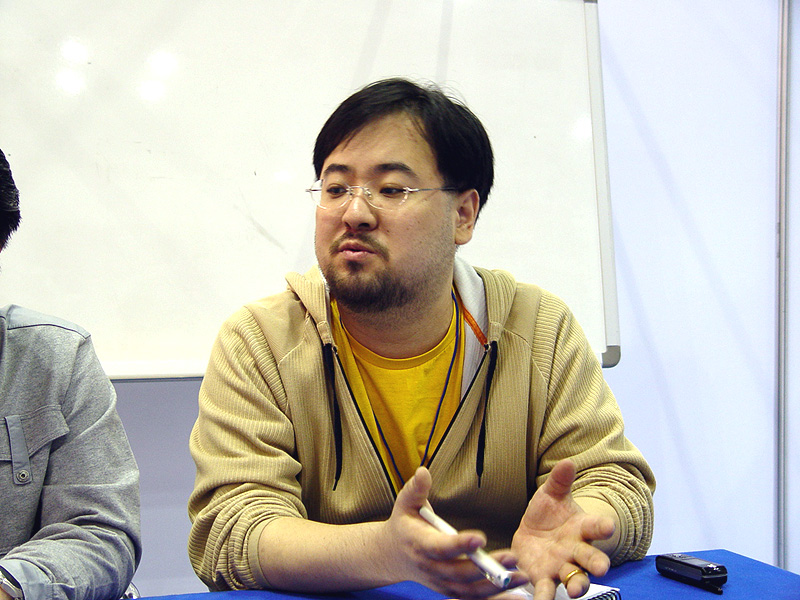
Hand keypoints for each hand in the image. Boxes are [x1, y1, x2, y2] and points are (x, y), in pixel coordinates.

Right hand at [384, 467, 527, 598]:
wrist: (391, 554)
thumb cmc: (404, 524)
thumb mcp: (405, 503)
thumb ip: (415, 488)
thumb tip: (423, 472)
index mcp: (419, 544)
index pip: (441, 547)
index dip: (460, 545)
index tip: (480, 537)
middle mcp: (430, 568)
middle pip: (460, 572)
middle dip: (486, 567)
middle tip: (512, 558)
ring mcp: (439, 583)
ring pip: (468, 591)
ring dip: (495, 586)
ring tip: (520, 576)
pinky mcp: (449, 591)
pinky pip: (472, 598)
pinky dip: (493, 597)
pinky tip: (515, 593)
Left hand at [511, 459, 614, 599]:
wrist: (534, 534)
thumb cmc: (548, 514)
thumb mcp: (551, 495)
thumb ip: (559, 481)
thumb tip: (567, 462)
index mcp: (582, 528)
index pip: (596, 526)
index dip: (603, 526)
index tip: (608, 525)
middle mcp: (576, 550)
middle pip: (591, 559)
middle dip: (597, 564)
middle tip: (601, 568)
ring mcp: (562, 566)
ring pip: (574, 578)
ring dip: (577, 585)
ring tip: (576, 591)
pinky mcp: (544, 578)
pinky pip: (546, 589)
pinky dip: (544, 596)